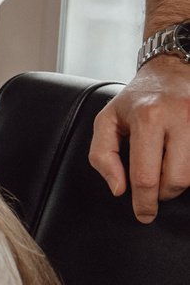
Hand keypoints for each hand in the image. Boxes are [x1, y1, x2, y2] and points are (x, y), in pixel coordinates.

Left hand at [89, 56, 189, 222]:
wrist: (172, 70)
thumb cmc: (136, 99)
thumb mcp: (106, 121)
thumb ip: (103, 156)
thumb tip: (118, 189)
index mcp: (149, 117)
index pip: (146, 175)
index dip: (144, 202)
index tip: (143, 214)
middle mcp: (180, 117)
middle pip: (177, 179)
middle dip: (163, 194)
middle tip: (152, 192)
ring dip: (178, 183)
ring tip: (164, 174)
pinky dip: (188, 170)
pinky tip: (177, 164)